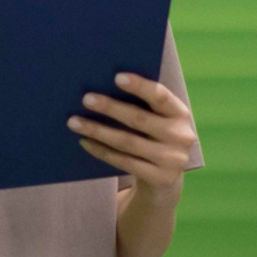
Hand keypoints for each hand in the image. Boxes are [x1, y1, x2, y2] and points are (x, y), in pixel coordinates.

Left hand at [67, 71, 199, 193]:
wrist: (165, 179)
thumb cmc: (153, 137)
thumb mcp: (157, 119)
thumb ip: (142, 104)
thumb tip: (103, 85)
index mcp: (180, 114)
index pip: (161, 96)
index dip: (140, 86)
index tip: (117, 77)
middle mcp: (181, 136)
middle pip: (139, 119)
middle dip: (110, 108)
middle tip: (86, 99)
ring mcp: (172, 160)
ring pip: (127, 142)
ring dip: (98, 130)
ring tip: (74, 122)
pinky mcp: (159, 179)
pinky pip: (124, 162)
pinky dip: (102, 151)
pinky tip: (85, 141)